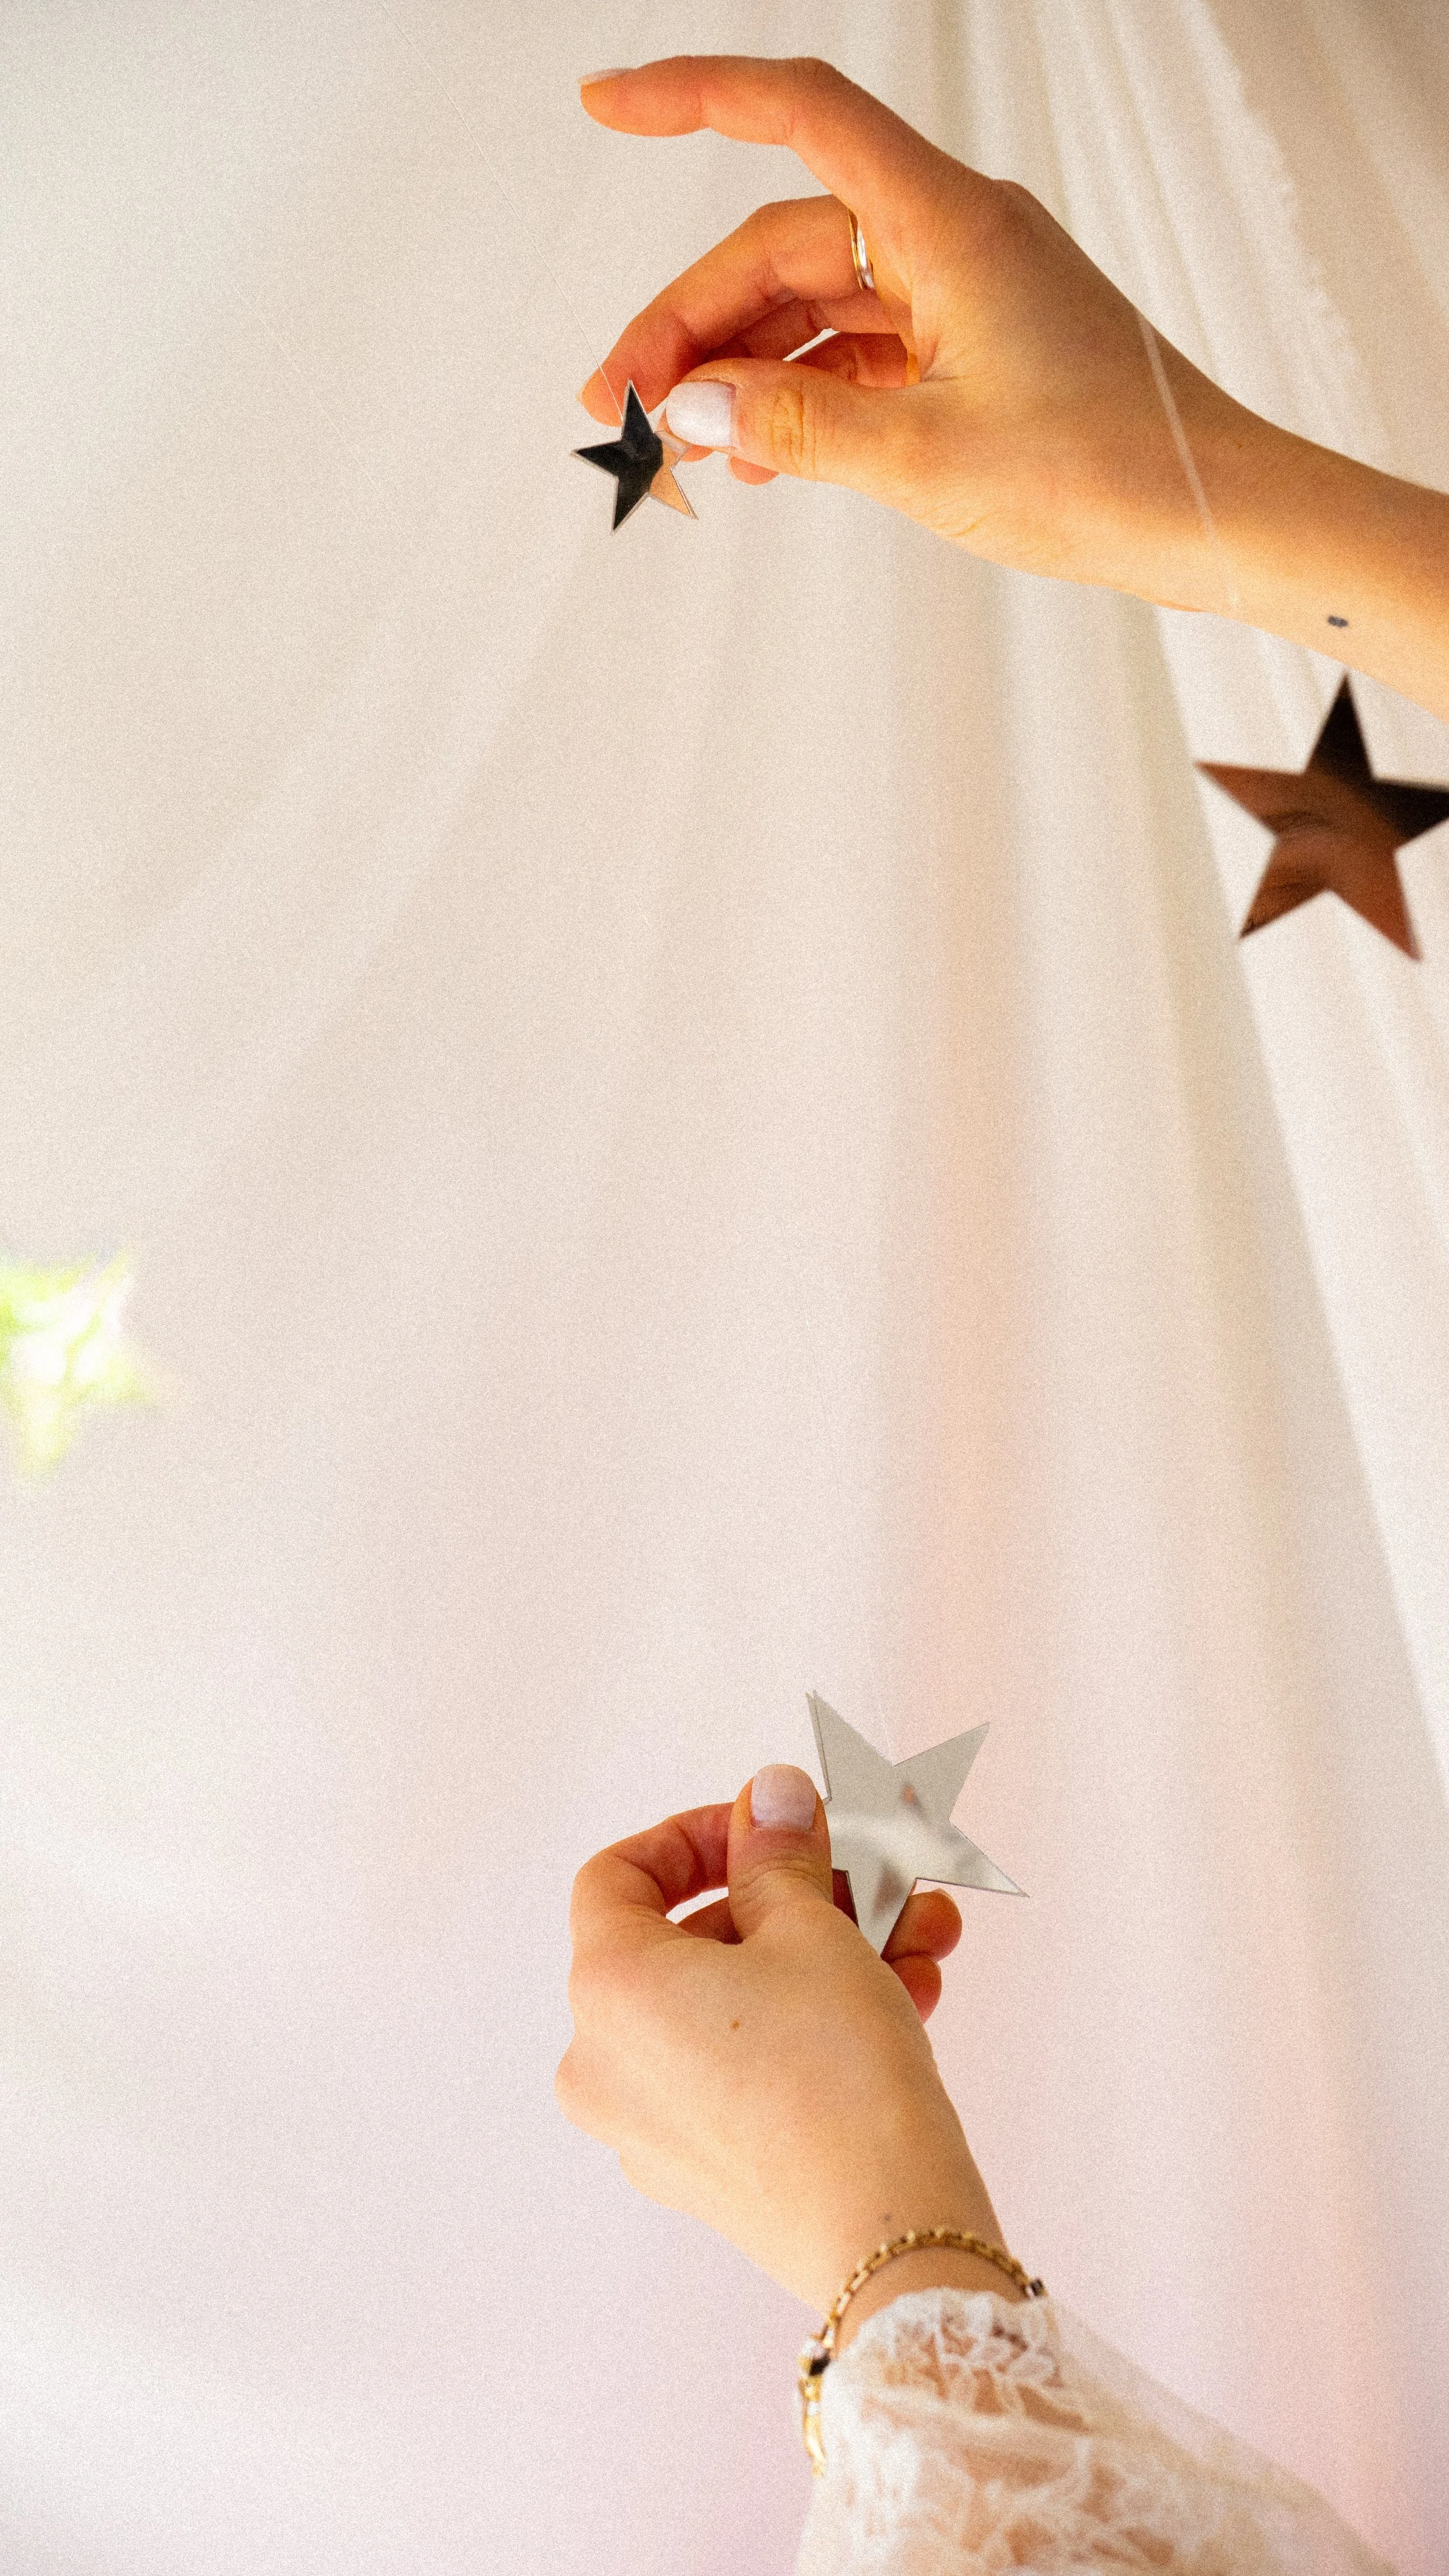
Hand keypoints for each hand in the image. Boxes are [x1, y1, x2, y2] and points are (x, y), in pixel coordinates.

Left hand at [556, 1764, 1014, 2320]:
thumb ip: (779, 1854)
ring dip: (833, 1955)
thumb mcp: (813, 1932)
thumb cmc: (837, 2077)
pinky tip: (912, 1991)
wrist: (889, 2238)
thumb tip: (768, 1795)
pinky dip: (816, 2021)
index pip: (618, 1878)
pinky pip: (751, 2063)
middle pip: (696, 1940)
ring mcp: (653, 2125)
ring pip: (740, 2003)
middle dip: (801, 1896)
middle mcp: (607, 2063)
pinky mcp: (709, 2168)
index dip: (697, 1836)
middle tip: (877, 1873)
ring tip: (925, 1933)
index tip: (772, 1827)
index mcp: (607, 1992)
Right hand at [578, 55, 1248, 605]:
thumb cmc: (1109, 473)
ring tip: (671, 447)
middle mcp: (952, 239)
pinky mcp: (972, 353)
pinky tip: (751, 454)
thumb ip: (796, 425)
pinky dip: (799, 398)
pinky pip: (857, 357)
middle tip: (616, 406)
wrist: (1213, 519)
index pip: (802, 114)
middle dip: (690, 323)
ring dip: (736, 372)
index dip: (695, 96)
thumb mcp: (927, 459)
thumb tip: (693, 405)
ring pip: (813, 309)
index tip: (606, 106)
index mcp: (949, 222)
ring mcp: (962, 296)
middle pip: (783, 248)